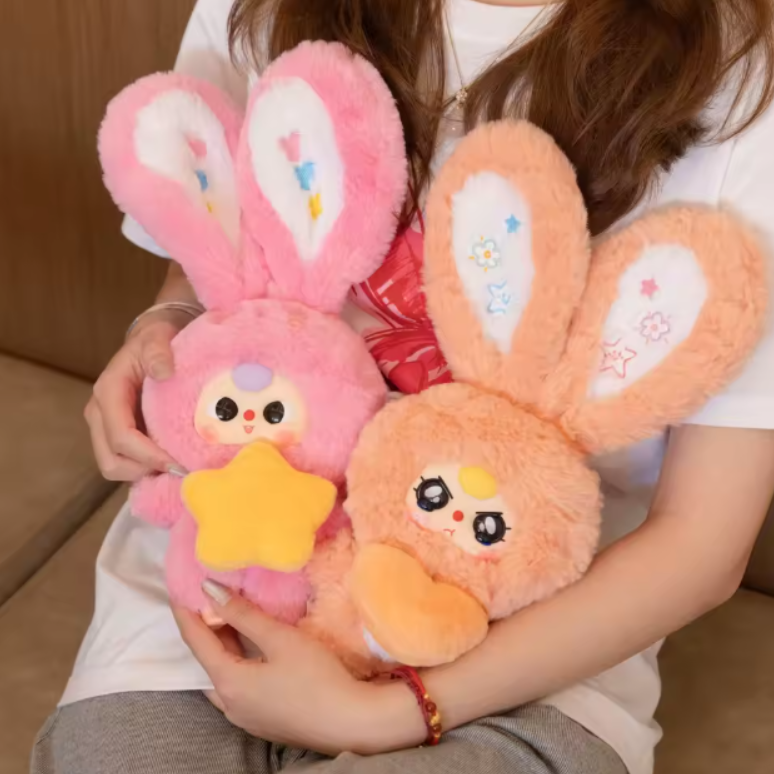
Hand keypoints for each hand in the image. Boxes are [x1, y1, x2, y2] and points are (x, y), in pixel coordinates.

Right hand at [85, 309, 188, 481]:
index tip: (178, 464)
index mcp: (108, 392)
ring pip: (116, 466)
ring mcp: (106, 426)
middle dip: (144, 471)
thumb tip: (164, 371)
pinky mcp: (118, 434)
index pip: (121, 436)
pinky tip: (171, 464)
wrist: (151, 341)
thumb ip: (159, 351)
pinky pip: (127, 462)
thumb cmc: (156, 340)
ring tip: (177, 468)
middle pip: (111, 461)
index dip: (148, 456)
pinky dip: (146, 470)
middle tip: (180, 470)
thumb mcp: (158, 337)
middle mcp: (100, 413)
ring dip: (145, 473)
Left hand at [173, 582, 425, 755]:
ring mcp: (245, 716)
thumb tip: (210, 590)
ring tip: (229, 619)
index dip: (186, 612)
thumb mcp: (279, 638)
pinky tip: (251, 651)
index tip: (180, 588)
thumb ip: (243, 614)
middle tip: (209, 598)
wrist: (350, 723)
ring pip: (222, 675)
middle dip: (205, 628)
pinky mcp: (263, 720)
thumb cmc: (316, 677)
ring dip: (222, 647)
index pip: (196, 641)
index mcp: (227, 683)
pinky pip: (237, 687)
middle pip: (207, 660)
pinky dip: (236, 663)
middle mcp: (228, 704)